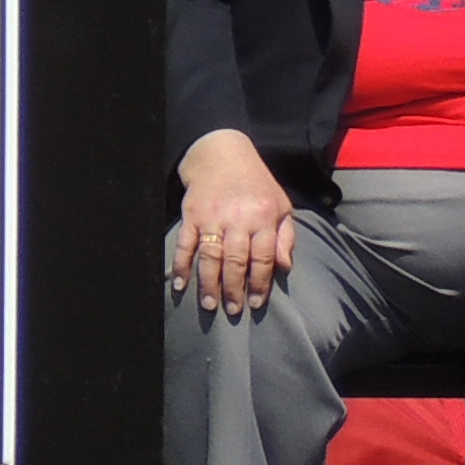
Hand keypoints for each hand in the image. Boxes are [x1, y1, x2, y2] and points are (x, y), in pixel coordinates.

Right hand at [168, 128, 296, 312]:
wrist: (222, 154)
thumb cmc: (256, 184)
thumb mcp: (281, 206)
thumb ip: (285, 237)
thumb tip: (284, 268)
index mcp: (263, 218)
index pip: (263, 257)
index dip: (260, 282)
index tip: (256, 302)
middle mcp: (238, 219)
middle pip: (236, 261)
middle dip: (234, 288)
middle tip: (233, 310)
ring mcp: (212, 218)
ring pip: (210, 256)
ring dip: (208, 282)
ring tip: (208, 304)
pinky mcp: (191, 216)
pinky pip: (185, 244)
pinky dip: (180, 264)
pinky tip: (179, 283)